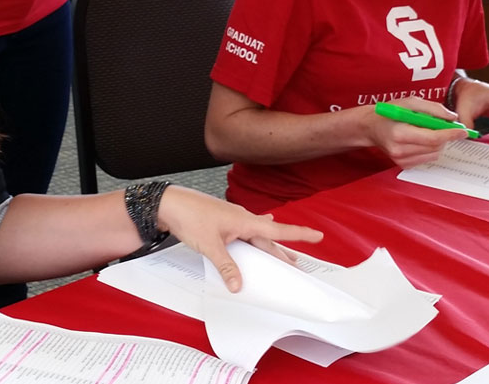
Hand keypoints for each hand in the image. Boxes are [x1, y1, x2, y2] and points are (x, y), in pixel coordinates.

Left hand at [155, 185, 322, 293]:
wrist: (170, 203)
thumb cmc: (189, 217)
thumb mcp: (209, 245)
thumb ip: (226, 266)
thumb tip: (239, 285)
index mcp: (244, 221)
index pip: (278, 230)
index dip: (299, 234)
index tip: (318, 235)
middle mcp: (242, 218)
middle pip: (268, 238)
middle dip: (284, 250)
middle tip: (299, 264)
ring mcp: (232, 219)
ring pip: (257, 236)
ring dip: (268, 247)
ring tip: (282, 257)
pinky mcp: (222, 222)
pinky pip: (244, 233)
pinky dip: (252, 240)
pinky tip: (253, 236)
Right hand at [364, 97, 468, 168]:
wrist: (371, 127)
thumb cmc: (389, 112)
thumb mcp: (408, 102)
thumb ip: (432, 108)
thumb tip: (452, 118)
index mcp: (399, 133)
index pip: (432, 138)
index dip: (450, 134)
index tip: (463, 131)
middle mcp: (399, 149)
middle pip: (435, 147)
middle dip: (445, 136)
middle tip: (445, 126)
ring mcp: (401, 160)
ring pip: (434, 154)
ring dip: (438, 143)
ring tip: (426, 131)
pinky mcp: (403, 165)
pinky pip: (427, 158)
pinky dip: (430, 149)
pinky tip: (419, 139)